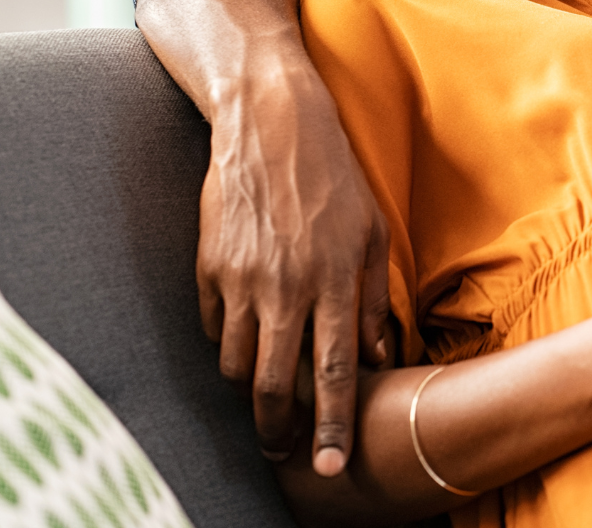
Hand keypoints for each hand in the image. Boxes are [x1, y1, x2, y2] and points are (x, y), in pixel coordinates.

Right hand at [197, 72, 391, 475]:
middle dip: (279, 430)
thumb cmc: (334, 180)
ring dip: (250, 392)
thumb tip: (383, 357)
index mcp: (334, 282)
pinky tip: (243, 345)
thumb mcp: (371, 234)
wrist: (271, 126)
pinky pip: (214, 328)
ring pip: (237, 365)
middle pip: (276, 385)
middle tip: (282, 451)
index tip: (330, 465)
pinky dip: (227, 346)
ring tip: (263, 401)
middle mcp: (286, 288)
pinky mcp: (209, 268)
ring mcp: (241, 280)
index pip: (334, 374)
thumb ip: (375, 301)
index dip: (332, 426)